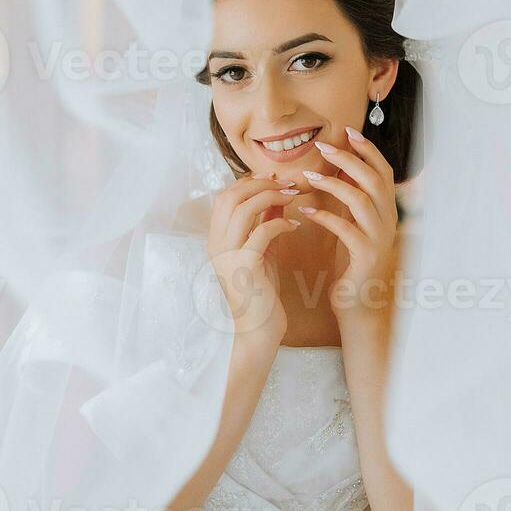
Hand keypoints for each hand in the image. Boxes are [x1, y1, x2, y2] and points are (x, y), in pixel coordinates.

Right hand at [205, 171, 300, 344]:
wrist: (259, 332)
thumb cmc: (261, 293)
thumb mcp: (263, 251)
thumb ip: (265, 223)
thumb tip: (276, 195)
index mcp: (216, 239)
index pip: (224, 196)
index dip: (248, 182)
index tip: (274, 178)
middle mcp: (216, 244)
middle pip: (230, 196)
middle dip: (259, 183)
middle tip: (285, 182)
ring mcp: (227, 254)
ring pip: (243, 208)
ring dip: (270, 196)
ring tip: (292, 196)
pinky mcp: (244, 266)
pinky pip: (262, 231)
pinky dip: (280, 222)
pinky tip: (295, 226)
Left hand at [297, 127, 400, 323]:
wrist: (359, 302)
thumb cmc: (351, 260)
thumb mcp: (354, 223)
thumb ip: (352, 199)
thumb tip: (340, 168)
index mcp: (386, 210)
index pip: (383, 171)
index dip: (368, 150)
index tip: (348, 131)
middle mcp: (388, 221)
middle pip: (373, 179)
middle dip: (348, 159)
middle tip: (323, 146)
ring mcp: (379, 239)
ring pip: (361, 200)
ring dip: (334, 184)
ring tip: (309, 176)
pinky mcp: (365, 256)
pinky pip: (346, 229)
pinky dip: (325, 216)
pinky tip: (305, 209)